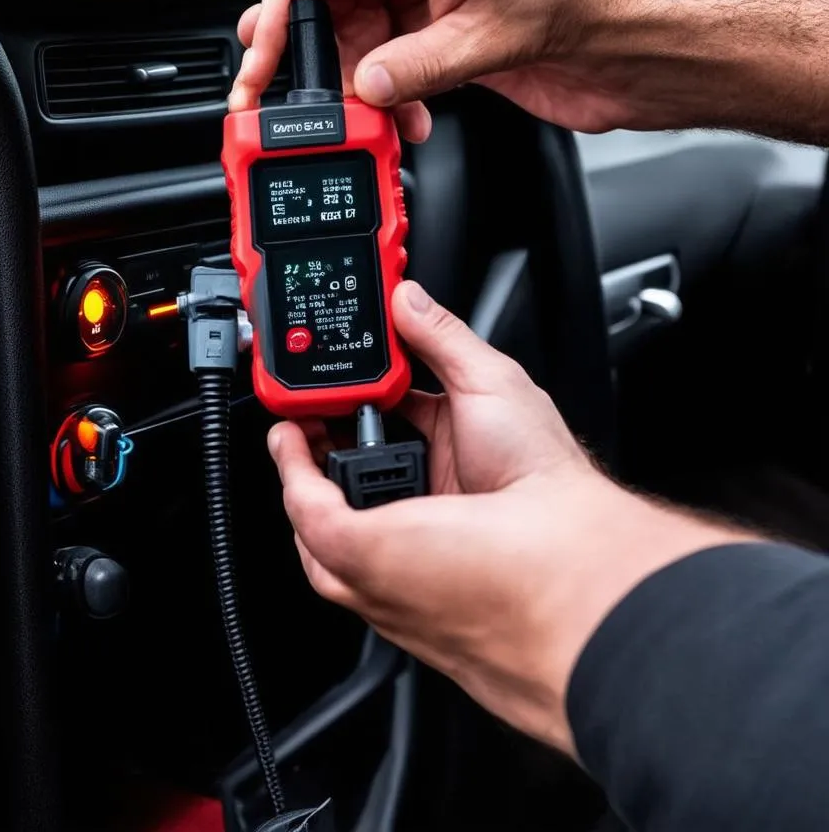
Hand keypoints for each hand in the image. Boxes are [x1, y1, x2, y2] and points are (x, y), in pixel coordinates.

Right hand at [230, 0, 688, 141]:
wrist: (653, 23)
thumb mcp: (482, 37)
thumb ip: (406, 67)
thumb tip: (361, 87)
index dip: (284, 5)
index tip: (263, 52)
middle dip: (315, 33)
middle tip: (292, 78)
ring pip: (365, 8)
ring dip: (357, 64)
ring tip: (361, 109)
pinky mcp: (461, 4)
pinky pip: (400, 35)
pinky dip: (391, 75)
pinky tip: (400, 108)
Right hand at [269, 282, 756, 752]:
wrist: (551, 542)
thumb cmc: (537, 471)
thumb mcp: (489, 380)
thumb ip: (442, 335)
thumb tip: (405, 295)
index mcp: (445, 435)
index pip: (380, 403)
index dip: (348, 383)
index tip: (323, 361)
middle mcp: (419, 477)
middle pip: (348, 444)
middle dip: (318, 416)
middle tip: (298, 392)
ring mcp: (398, 515)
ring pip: (329, 485)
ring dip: (304, 451)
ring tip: (292, 423)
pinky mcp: (374, 549)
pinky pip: (320, 518)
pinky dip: (300, 485)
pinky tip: (296, 454)